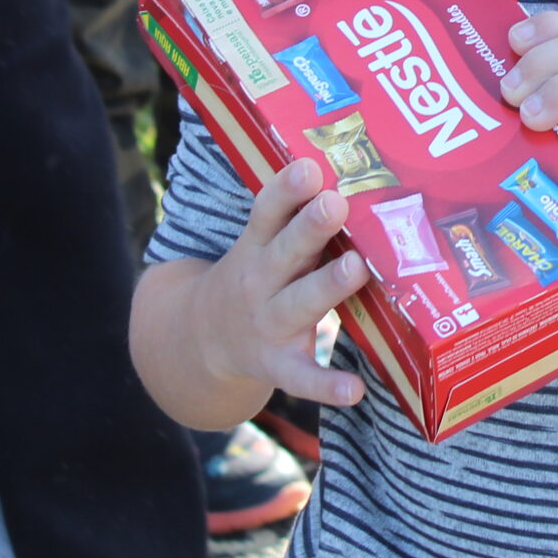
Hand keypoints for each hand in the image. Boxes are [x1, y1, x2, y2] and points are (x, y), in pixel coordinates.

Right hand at [196, 159, 370, 407]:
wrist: (200, 341)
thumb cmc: (255, 277)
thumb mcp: (260, 244)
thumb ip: (295, 215)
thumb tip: (349, 171)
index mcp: (256, 246)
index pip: (267, 212)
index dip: (286, 189)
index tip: (310, 167)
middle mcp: (259, 282)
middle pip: (285, 252)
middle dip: (310, 228)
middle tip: (336, 203)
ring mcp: (267, 325)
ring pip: (299, 303)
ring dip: (327, 286)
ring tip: (357, 268)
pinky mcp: (277, 365)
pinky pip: (302, 377)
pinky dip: (326, 386)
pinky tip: (355, 390)